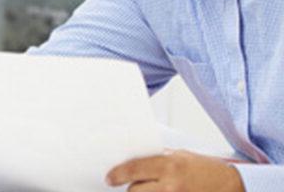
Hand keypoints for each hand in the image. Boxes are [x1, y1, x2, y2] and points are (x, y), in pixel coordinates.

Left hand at [106, 150, 243, 191]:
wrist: (234, 186)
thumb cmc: (207, 169)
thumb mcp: (182, 156)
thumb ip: (159, 158)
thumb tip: (135, 158)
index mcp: (170, 166)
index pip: (133, 169)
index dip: (117, 174)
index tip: (109, 178)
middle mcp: (171, 185)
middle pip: (135, 191)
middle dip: (132, 189)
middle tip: (132, 186)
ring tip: (149, 190)